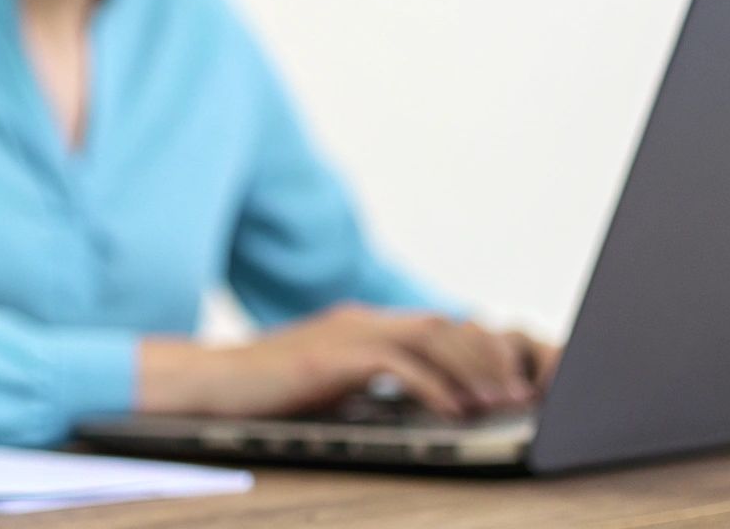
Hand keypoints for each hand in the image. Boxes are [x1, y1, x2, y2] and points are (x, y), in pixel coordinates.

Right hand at [136, 303, 561, 419]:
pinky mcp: (329, 359)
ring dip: (472, 372)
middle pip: (445, 325)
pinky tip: (452, 410)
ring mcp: (344, 335)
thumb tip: (419, 398)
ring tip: (499, 403)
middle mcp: (360, 320)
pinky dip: (430, 387)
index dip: (481, 347)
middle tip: (520, 393)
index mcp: (362, 323)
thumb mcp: (329, 379)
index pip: (438, 323)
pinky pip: (395, 366)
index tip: (510, 378)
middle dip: (490, 357)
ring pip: (429, 339)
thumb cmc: (265, 390)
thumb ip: (369, 379)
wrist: (209, 384)